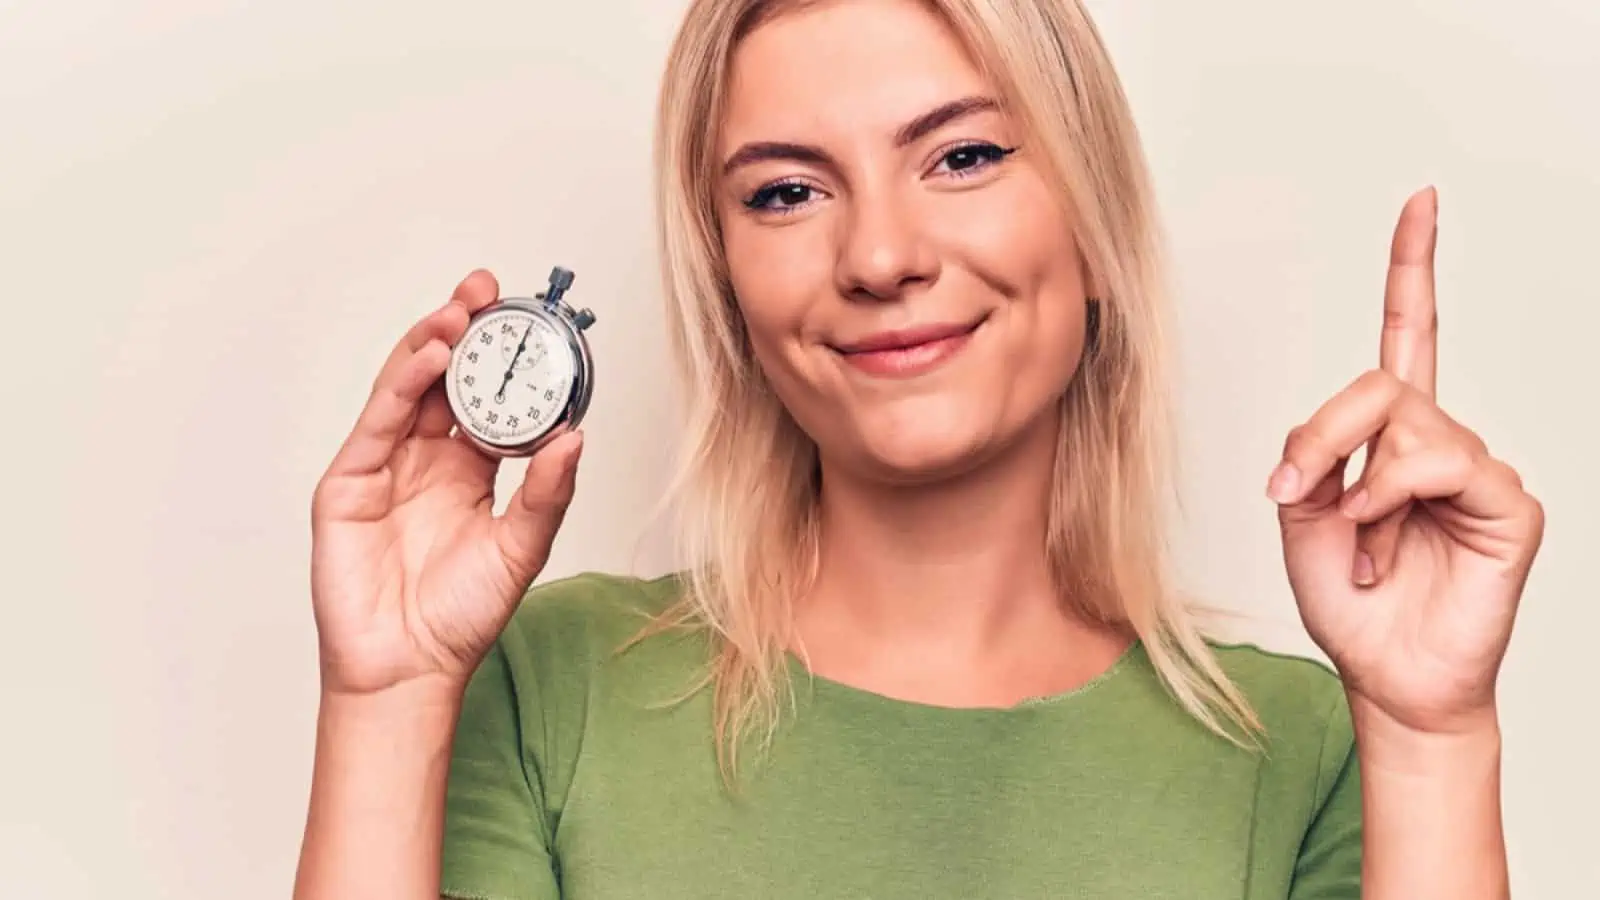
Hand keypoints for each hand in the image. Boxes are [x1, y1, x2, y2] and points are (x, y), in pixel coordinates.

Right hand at [309, 270, 585, 695]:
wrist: (408, 669)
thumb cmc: (461, 616)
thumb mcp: (521, 548)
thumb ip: (547, 493)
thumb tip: (576, 437)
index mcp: (470, 468)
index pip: (486, 395)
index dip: (503, 355)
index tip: (529, 317)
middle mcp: (426, 458)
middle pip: (444, 377)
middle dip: (464, 330)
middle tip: (488, 291)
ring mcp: (385, 465)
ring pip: (407, 388)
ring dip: (432, 343)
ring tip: (463, 312)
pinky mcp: (349, 482)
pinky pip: (379, 422)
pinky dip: (403, 385)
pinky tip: (432, 357)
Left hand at [1270, 188, 1544, 735]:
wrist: (1384, 675)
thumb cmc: (1348, 601)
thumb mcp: (1301, 515)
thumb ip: (1311, 453)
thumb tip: (1328, 434)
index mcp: (1389, 435)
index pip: (1407, 333)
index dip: (1413, 268)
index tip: (1421, 200)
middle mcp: (1439, 439)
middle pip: (1382, 379)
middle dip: (1326, 433)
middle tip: (1298, 489)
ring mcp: (1478, 469)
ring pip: (1407, 423)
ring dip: (1360, 491)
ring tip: (1365, 552)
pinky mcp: (1508, 502)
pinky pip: (1442, 465)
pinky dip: (1392, 504)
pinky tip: (1388, 552)